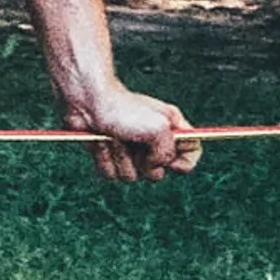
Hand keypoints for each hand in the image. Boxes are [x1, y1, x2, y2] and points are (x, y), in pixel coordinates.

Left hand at [67, 82, 203, 183]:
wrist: (88, 102)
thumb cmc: (125, 110)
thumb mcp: (158, 128)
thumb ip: (168, 153)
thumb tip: (154, 167)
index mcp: (170, 129)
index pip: (191, 153)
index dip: (185, 164)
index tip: (171, 162)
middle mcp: (152, 142)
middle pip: (158, 173)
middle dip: (144, 163)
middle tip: (134, 141)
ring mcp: (130, 150)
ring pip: (132, 177)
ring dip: (121, 159)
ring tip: (113, 137)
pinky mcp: (110, 156)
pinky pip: (112, 174)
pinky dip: (105, 159)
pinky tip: (101, 142)